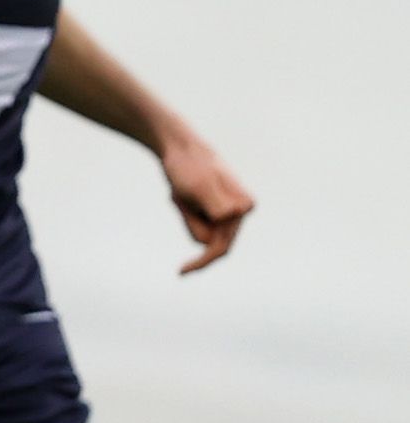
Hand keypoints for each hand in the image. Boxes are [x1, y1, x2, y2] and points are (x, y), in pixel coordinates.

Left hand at [159, 134, 252, 273]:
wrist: (179, 150)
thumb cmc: (188, 166)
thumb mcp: (199, 186)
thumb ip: (216, 204)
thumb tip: (231, 216)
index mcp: (243, 207)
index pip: (220, 247)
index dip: (201, 260)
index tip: (181, 272)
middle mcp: (240, 212)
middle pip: (209, 242)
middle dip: (190, 223)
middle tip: (179, 201)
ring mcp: (229, 213)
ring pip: (201, 234)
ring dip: (186, 215)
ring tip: (183, 194)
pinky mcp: (216, 210)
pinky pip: (196, 223)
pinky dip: (185, 212)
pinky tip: (183, 195)